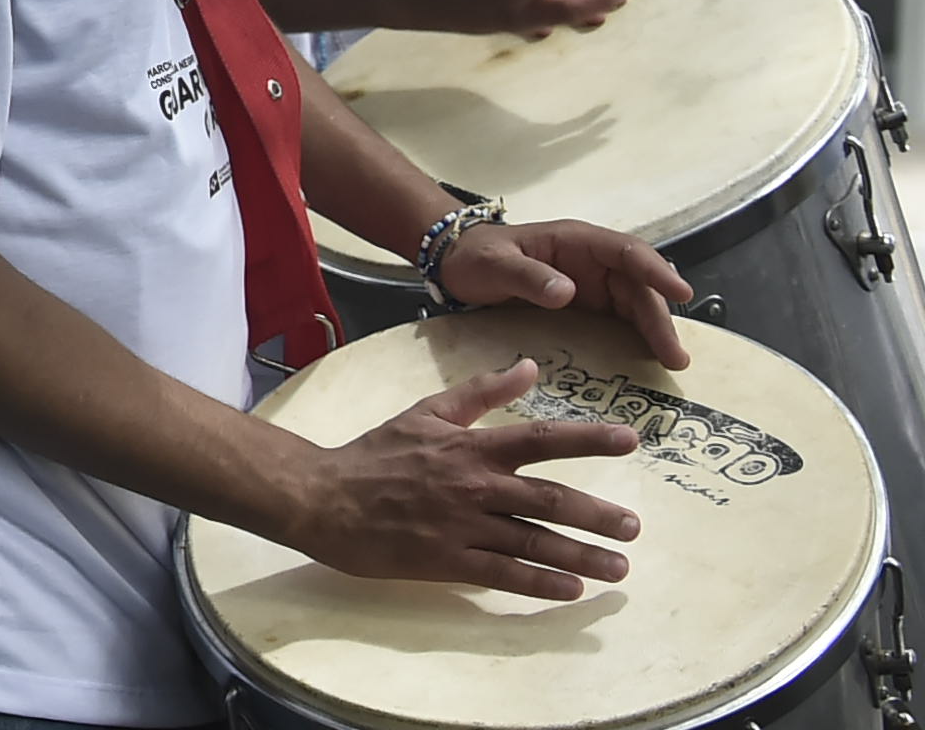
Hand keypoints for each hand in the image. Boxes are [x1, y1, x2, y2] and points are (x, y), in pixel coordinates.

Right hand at [276, 360, 643, 599]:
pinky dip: (539, 583)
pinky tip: (571, 590)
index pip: (539, 440)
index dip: (587, 440)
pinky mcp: (445, 561)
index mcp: (468, 447)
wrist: (322, 497)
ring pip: (532, 542)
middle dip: (596, 514)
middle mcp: (472, 485)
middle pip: (546, 500)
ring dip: (580, 555)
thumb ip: (480, 392)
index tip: (630, 440)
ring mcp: (460, 527)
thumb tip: (530, 366)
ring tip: (619, 568)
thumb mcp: (425, 412)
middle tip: (633, 527)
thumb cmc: (375, 454)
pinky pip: (502, 575)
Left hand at [434, 216, 691, 368]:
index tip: (681, 292)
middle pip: (638, 286)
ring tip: (671, 363)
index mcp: (576, 241)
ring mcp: (592, 286)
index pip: (627, 252)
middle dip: (660, 318)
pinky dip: (636, 340)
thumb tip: (568, 292)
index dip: (656, 271)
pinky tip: (646, 362)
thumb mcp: (495, 264)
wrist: (457, 265)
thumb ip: (528, 276)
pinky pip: (619, 322)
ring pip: (635, 306)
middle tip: (675, 355)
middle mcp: (592, 263)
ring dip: (655, 332)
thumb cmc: (476, 256)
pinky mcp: (587, 309)